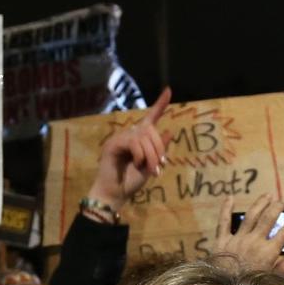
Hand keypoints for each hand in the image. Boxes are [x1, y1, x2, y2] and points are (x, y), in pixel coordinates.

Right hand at [85, 88, 171, 211]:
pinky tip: (136, 164)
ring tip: (151, 170)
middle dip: (158, 148)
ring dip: (151, 155)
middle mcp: (129, 135)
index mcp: (138, 139)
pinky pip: (132, 142)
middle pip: (150, 129)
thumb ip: (159, 149)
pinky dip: (139, 154)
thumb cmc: (130, 182)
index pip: (150, 118)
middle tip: (160, 166)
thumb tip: (170, 131)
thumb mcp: (151, 165)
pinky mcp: (113, 144)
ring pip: (142, 137)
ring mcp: (119, 138)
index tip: (169, 90)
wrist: (115, 194)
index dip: (160, 104)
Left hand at [212, 195, 283, 274]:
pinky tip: (230, 197)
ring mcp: (238, 239)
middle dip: (277, 208)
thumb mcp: (271, 282)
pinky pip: (224, 221)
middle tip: (282, 203)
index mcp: (269, 252)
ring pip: (251, 215)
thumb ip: (281, 270)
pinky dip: (226, 208)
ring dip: (261, 203)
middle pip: (269, 218)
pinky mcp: (222, 240)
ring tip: (268, 195)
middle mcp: (255, 241)